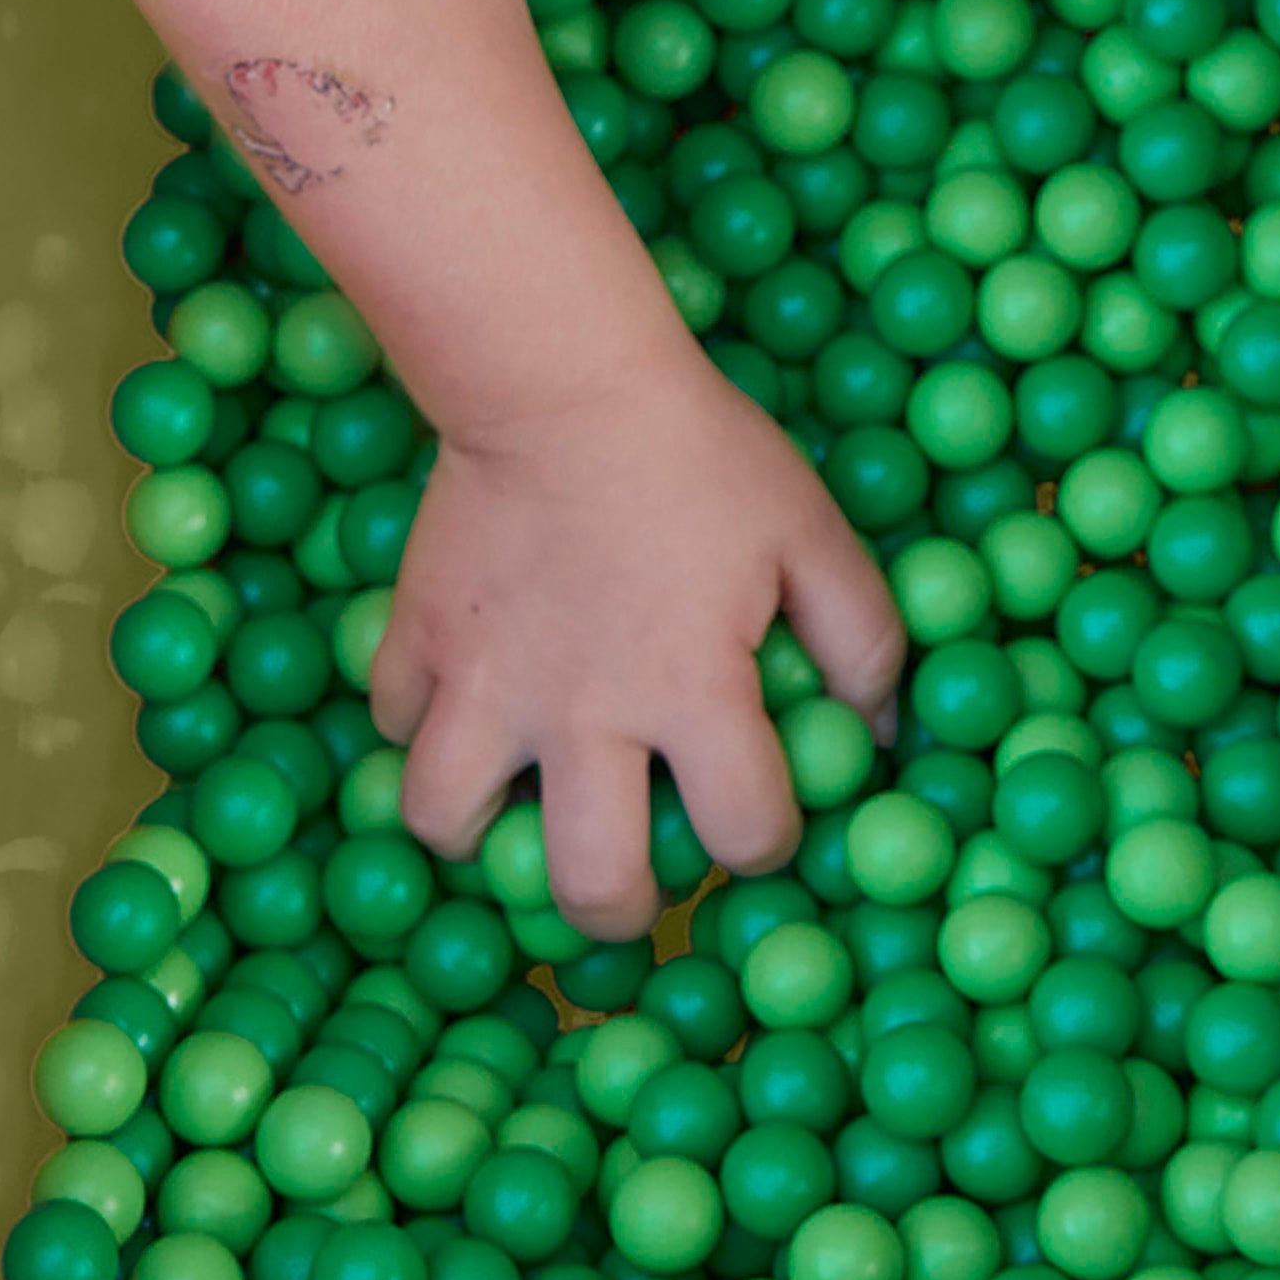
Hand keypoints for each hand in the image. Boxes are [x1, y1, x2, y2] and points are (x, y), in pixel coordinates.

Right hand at [369, 341, 901, 938]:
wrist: (563, 374)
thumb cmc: (701, 451)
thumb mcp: (811, 529)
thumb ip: (863, 638)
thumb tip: (884, 733)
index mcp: (692, 692)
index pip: (746, 830)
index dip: (768, 838)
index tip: (758, 813)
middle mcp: (583, 715)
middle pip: (592, 885)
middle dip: (620, 906)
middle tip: (629, 872)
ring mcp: (484, 684)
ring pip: (447, 824)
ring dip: (483, 830)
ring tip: (519, 799)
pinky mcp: (414, 640)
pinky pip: (395, 724)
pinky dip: (423, 725)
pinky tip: (467, 696)